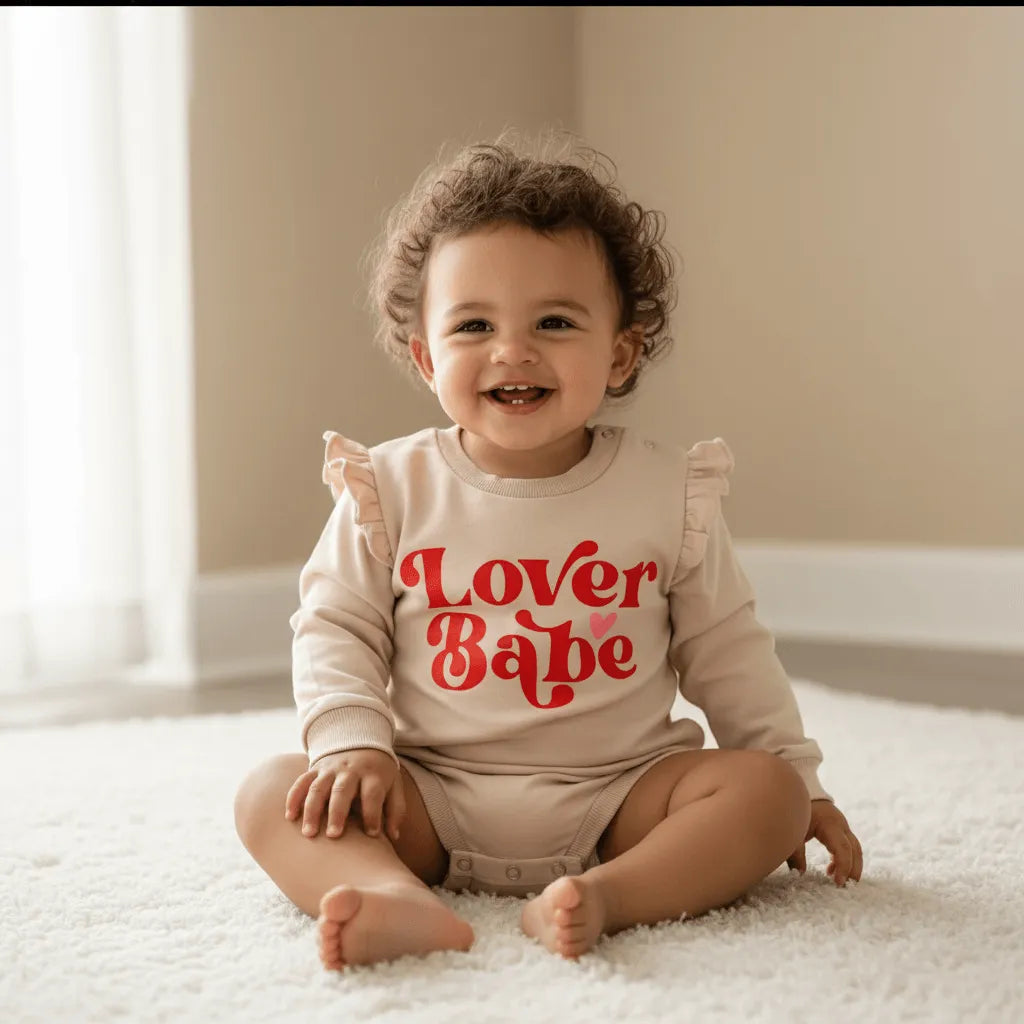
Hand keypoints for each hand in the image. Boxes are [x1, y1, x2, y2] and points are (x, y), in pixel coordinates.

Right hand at [284, 748, 404, 841]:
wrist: (361, 741)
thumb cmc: (379, 774)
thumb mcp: (394, 785)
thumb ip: (396, 810)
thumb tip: (393, 836)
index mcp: (372, 774)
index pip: (373, 794)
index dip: (373, 814)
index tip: (372, 835)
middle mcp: (350, 770)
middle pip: (342, 790)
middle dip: (337, 813)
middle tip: (334, 836)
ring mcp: (330, 769)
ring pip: (318, 787)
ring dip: (312, 810)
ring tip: (308, 833)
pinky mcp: (315, 769)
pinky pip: (301, 781)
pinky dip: (294, 797)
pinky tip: (290, 816)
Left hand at [787, 799, 862, 886]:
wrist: (794, 788)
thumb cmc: (793, 809)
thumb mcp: (793, 831)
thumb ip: (795, 853)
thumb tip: (799, 873)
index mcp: (830, 823)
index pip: (843, 848)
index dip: (843, 867)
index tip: (838, 883)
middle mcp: (840, 823)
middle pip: (854, 849)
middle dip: (852, 869)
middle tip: (846, 887)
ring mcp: (840, 824)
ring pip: (853, 847)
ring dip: (850, 865)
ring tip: (839, 881)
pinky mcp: (837, 826)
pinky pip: (846, 845)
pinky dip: (842, 858)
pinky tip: (830, 870)